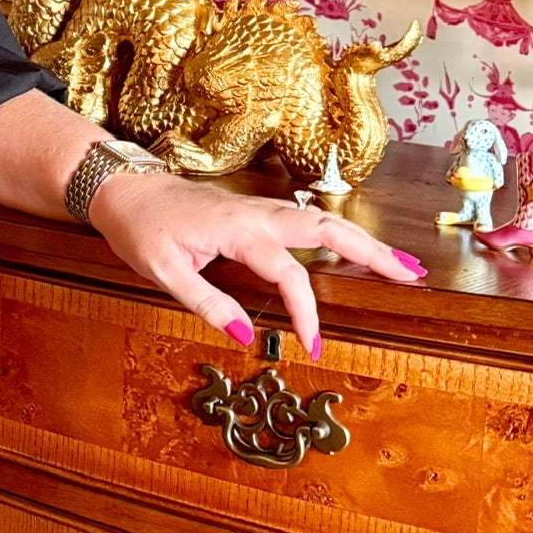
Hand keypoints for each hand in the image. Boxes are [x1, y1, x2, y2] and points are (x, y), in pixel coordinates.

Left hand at [87, 169, 426, 354]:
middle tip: (412, 275)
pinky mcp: (252, 211)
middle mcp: (256, 213)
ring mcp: (257, 208)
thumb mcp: (162, 271)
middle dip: (372, 251)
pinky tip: (353, 246)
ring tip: (401, 263)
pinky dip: (337, 231)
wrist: (120, 187)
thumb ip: (205, 302)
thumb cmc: (138, 227)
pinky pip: (305, 219)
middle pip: (328, 227)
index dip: (306, 311)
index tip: (312, 346)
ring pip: (321, 218)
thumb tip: (245, 334)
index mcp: (238, 229)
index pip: (289, 273)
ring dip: (362, 238)